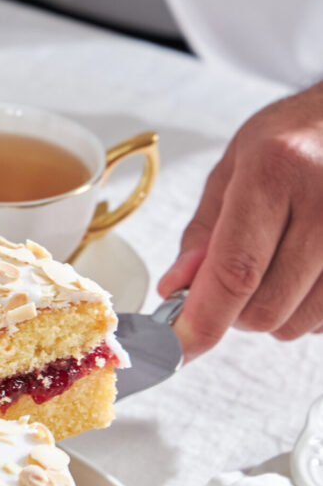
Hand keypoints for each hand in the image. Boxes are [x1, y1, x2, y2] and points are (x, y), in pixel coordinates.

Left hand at [158, 83, 322, 359]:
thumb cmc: (294, 137)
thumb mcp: (235, 167)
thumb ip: (204, 233)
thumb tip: (176, 290)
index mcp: (276, 170)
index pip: (235, 271)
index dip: (202, 321)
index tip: (177, 349)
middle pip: (266, 307)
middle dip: (236, 312)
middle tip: (236, 279)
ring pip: (300, 322)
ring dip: (276, 313)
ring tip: (279, 265)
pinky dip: (309, 311)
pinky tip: (309, 272)